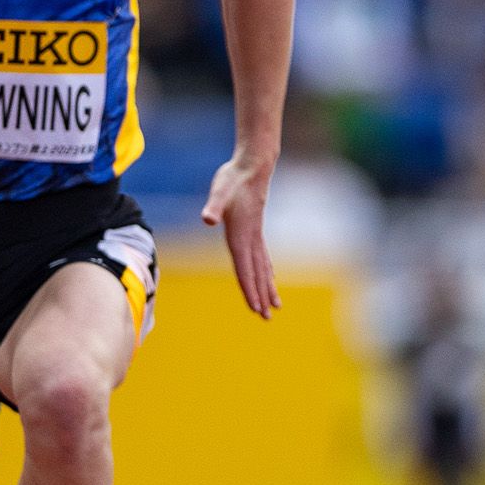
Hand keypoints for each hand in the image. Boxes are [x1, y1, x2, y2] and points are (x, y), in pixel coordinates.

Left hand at [201, 155, 277, 318]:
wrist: (253, 166)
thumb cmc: (233, 179)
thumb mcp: (219, 191)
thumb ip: (213, 206)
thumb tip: (208, 219)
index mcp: (241, 236)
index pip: (245, 269)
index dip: (250, 290)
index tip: (256, 309)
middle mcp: (251, 239)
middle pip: (257, 273)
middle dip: (261, 296)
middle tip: (267, 317)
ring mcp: (256, 235)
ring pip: (264, 268)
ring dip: (268, 287)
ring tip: (276, 305)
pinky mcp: (256, 230)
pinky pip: (264, 257)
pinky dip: (267, 271)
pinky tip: (270, 277)